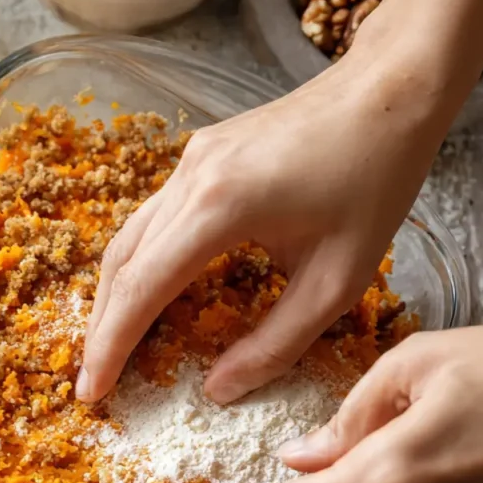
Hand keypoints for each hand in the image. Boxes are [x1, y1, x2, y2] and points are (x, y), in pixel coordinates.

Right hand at [77, 46, 456, 405]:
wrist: (389, 92)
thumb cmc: (375, 183)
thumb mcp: (337, 282)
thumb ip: (275, 344)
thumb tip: (217, 390)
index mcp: (220, 208)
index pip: (143, 288)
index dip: (112, 346)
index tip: (94, 391)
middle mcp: (190, 178)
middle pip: (122, 263)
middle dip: (102, 328)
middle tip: (93, 381)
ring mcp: (190, 160)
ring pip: (130, 238)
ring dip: (115, 295)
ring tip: (112, 345)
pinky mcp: (201, 154)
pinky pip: (154, 217)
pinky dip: (140, 262)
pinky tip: (149, 291)